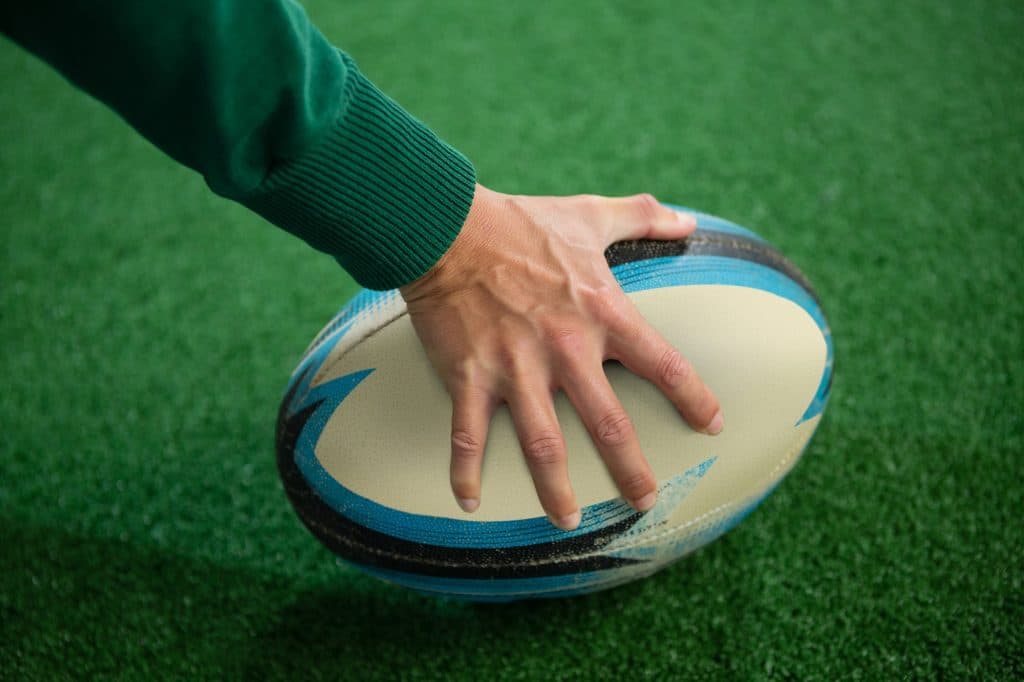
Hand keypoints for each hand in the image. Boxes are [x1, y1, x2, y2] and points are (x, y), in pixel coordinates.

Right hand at [398, 185, 722, 529]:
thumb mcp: (590, 214)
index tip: (711, 426)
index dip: (693, 398)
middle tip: (645, 501)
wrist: (446, 228)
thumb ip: (644, 215)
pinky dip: (466, 471)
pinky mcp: (470, 376)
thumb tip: (689, 220)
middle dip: (631, 469)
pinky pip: (468, 435)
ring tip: (568, 521)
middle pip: (608, 424)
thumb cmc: (521, 222)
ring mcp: (515, 367)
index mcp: (601, 312)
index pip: (662, 364)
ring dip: (555, 488)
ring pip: (543, 444)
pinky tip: (469, 501)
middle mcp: (565, 349)